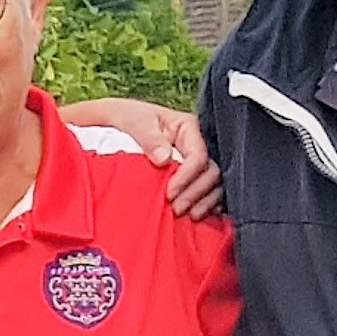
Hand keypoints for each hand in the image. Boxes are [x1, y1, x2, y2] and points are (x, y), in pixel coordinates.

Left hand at [59, 97, 222, 216]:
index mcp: (189, 128)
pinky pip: (210, 192)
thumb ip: (150, 138)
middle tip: (175, 208)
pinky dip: (207, 205)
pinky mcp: (195, 175)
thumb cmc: (130, 119)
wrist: (122, 123)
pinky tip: (196, 215)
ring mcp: (199, 161)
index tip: (169, 193)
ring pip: (215, 184)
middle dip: (195, 193)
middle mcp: (198, 144)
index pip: (198, 155)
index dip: (187, 176)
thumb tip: (164, 158)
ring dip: (204, 202)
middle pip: (211, 172)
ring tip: (187, 216)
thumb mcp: (136, 122)